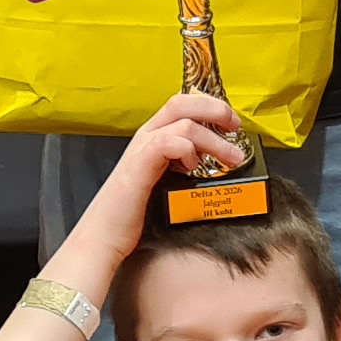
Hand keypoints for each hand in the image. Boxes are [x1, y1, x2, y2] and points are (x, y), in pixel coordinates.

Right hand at [52, 91, 246, 269]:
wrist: (104, 237)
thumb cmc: (132, 216)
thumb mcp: (166, 185)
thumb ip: (185, 168)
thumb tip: (219, 165)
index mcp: (152, 139)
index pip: (182, 106)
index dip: (210, 107)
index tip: (232, 124)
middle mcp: (145, 138)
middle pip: (183, 103)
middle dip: (216, 109)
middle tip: (236, 127)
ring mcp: (141, 150)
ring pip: (184, 123)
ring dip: (214, 139)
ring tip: (231, 158)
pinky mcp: (138, 166)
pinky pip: (167, 142)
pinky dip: (187, 149)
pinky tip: (193, 167)